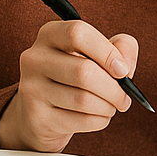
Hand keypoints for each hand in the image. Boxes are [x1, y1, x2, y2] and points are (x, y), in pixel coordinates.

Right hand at [0, 20, 139, 151]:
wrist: (43, 113)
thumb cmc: (78, 76)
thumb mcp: (99, 54)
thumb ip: (121, 48)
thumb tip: (124, 66)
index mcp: (50, 34)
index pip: (78, 34)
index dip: (107, 52)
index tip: (123, 70)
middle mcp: (35, 58)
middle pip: (84, 71)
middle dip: (114, 89)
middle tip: (125, 97)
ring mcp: (31, 89)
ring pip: (84, 100)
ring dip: (108, 107)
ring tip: (111, 106)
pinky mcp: (37, 117)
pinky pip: (81, 121)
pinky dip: (99, 120)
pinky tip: (97, 116)